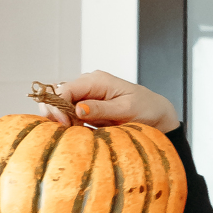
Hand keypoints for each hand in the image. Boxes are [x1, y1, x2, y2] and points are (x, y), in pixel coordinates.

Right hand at [38, 72, 178, 135]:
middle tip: (65, 131)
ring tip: (71, 133)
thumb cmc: (146, 109)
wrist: (156, 114)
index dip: (59, 106)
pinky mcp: (87, 108)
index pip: (66, 89)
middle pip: (58, 95)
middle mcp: (88, 85)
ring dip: (60, 119)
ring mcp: (86, 96)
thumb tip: (78, 109)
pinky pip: (69, 113)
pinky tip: (73, 132)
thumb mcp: (126, 110)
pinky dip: (67, 124)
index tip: (64, 124)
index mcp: (97, 80)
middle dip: (55, 113)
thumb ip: (101, 109)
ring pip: (60, 105)